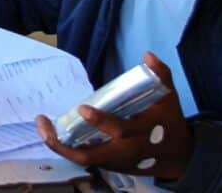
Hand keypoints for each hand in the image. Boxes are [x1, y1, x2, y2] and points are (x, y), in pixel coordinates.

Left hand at [35, 52, 194, 180]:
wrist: (178, 156)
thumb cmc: (170, 123)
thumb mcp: (169, 98)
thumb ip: (160, 75)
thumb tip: (148, 55)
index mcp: (141, 133)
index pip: (120, 131)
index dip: (101, 122)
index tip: (83, 108)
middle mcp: (125, 151)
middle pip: (90, 156)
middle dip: (63, 145)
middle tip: (44, 124)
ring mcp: (115, 161)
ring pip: (83, 159)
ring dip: (59, 146)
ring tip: (43, 126)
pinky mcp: (110, 165)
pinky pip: (84, 158)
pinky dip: (67, 147)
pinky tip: (54, 132)